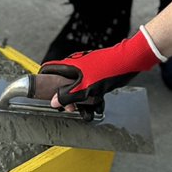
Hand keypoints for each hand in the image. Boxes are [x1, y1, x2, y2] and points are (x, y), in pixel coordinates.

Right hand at [40, 30, 158, 113]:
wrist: (129, 61)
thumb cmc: (107, 70)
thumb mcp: (85, 88)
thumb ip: (68, 95)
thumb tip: (53, 102)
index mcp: (69, 65)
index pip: (48, 69)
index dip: (43, 80)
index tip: (43, 94)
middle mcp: (76, 66)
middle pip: (63, 82)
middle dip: (67, 98)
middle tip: (71, 109)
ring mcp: (88, 69)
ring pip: (78, 88)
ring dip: (82, 101)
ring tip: (88, 111)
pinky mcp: (98, 74)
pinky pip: (90, 88)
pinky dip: (93, 98)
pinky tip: (99, 105)